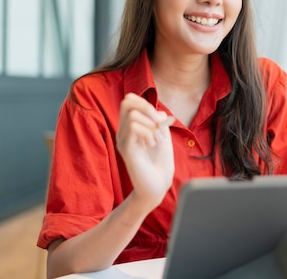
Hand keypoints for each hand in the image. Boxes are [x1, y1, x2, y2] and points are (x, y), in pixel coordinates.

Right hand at [116, 93, 174, 210]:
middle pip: (127, 102)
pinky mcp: (126, 150)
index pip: (129, 101)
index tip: (159, 118)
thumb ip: (159, 121)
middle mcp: (124, 132)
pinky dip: (148, 131)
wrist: (158, 185)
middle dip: (147, 108)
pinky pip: (133, 127)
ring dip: (150, 124)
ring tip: (157, 139)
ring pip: (132, 114)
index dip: (145, 102)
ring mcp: (123, 140)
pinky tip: (153, 143)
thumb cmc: (160, 162)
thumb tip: (159, 111)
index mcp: (130, 128)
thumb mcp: (162, 135)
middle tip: (158, 124)